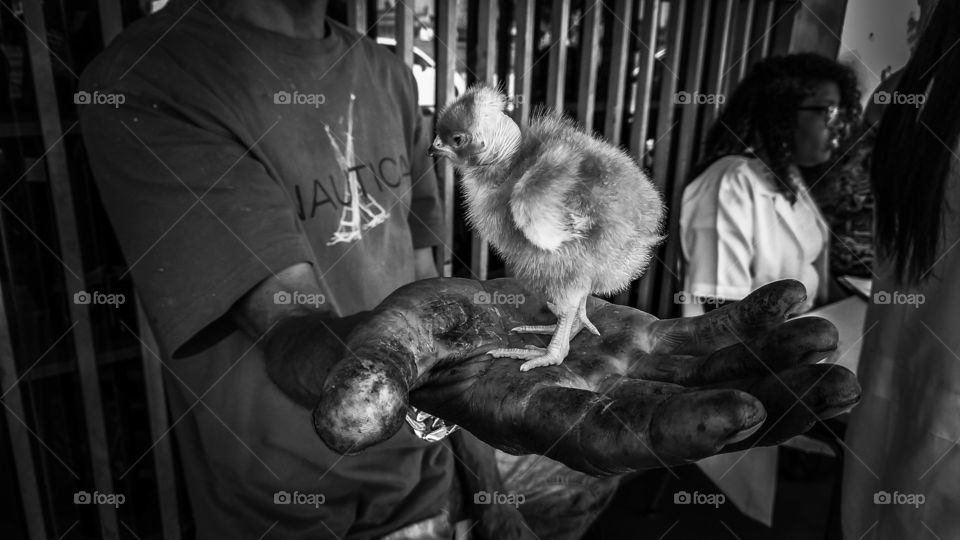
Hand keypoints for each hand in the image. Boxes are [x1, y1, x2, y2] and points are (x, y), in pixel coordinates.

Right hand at [313, 278, 859, 474]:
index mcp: (539, 417)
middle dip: (757, 401)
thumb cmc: (404, 345)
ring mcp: (616, 376)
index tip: (743, 410)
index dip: (679, 430)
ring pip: (703, 380)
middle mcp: (590, 407)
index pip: (619, 440)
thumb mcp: (384, 347)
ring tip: (823, 337)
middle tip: (825, 373)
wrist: (426, 339)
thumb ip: (371, 375)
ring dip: (766, 363)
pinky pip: (694, 341)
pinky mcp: (626, 344)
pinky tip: (784, 301)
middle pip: (685, 416)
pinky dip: (738, 324)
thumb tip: (344, 412)